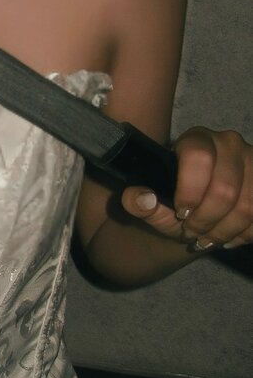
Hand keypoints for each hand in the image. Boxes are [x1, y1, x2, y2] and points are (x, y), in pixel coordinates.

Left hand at [121, 127, 252, 250]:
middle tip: (192, 232)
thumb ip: (136, 201)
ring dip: (225, 231)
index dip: (190, 191)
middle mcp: (229, 143)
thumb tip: (142, 198)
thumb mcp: (149, 202)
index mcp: (196, 139)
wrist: (198, 207)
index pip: (198, 157)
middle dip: (207, 220)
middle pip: (225, 189)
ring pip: (247, 206)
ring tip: (207, 238)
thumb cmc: (172, 201)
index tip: (181, 213)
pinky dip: (243, 234)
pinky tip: (227, 236)